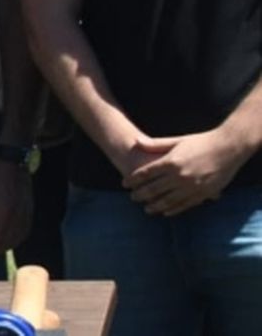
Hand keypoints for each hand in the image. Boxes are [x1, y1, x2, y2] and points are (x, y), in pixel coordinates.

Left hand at [0, 158, 31, 260]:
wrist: (14, 162)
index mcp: (4, 215)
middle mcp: (18, 218)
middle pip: (8, 242)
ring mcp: (26, 215)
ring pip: (18, 239)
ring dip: (6, 247)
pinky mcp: (30, 211)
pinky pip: (25, 232)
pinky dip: (16, 239)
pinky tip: (8, 239)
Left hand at [123, 128, 249, 215]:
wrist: (228, 148)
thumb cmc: (200, 142)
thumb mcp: (176, 141)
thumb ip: (155, 144)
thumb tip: (136, 142)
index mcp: (171, 161)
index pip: (146, 173)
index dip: (134, 179)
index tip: (125, 184)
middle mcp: (180, 176)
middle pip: (154, 189)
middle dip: (141, 194)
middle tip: (132, 198)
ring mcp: (192, 186)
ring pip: (168, 200)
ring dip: (155, 206)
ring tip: (146, 209)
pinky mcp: (203, 193)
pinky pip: (185, 204)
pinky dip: (174, 209)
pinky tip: (166, 212)